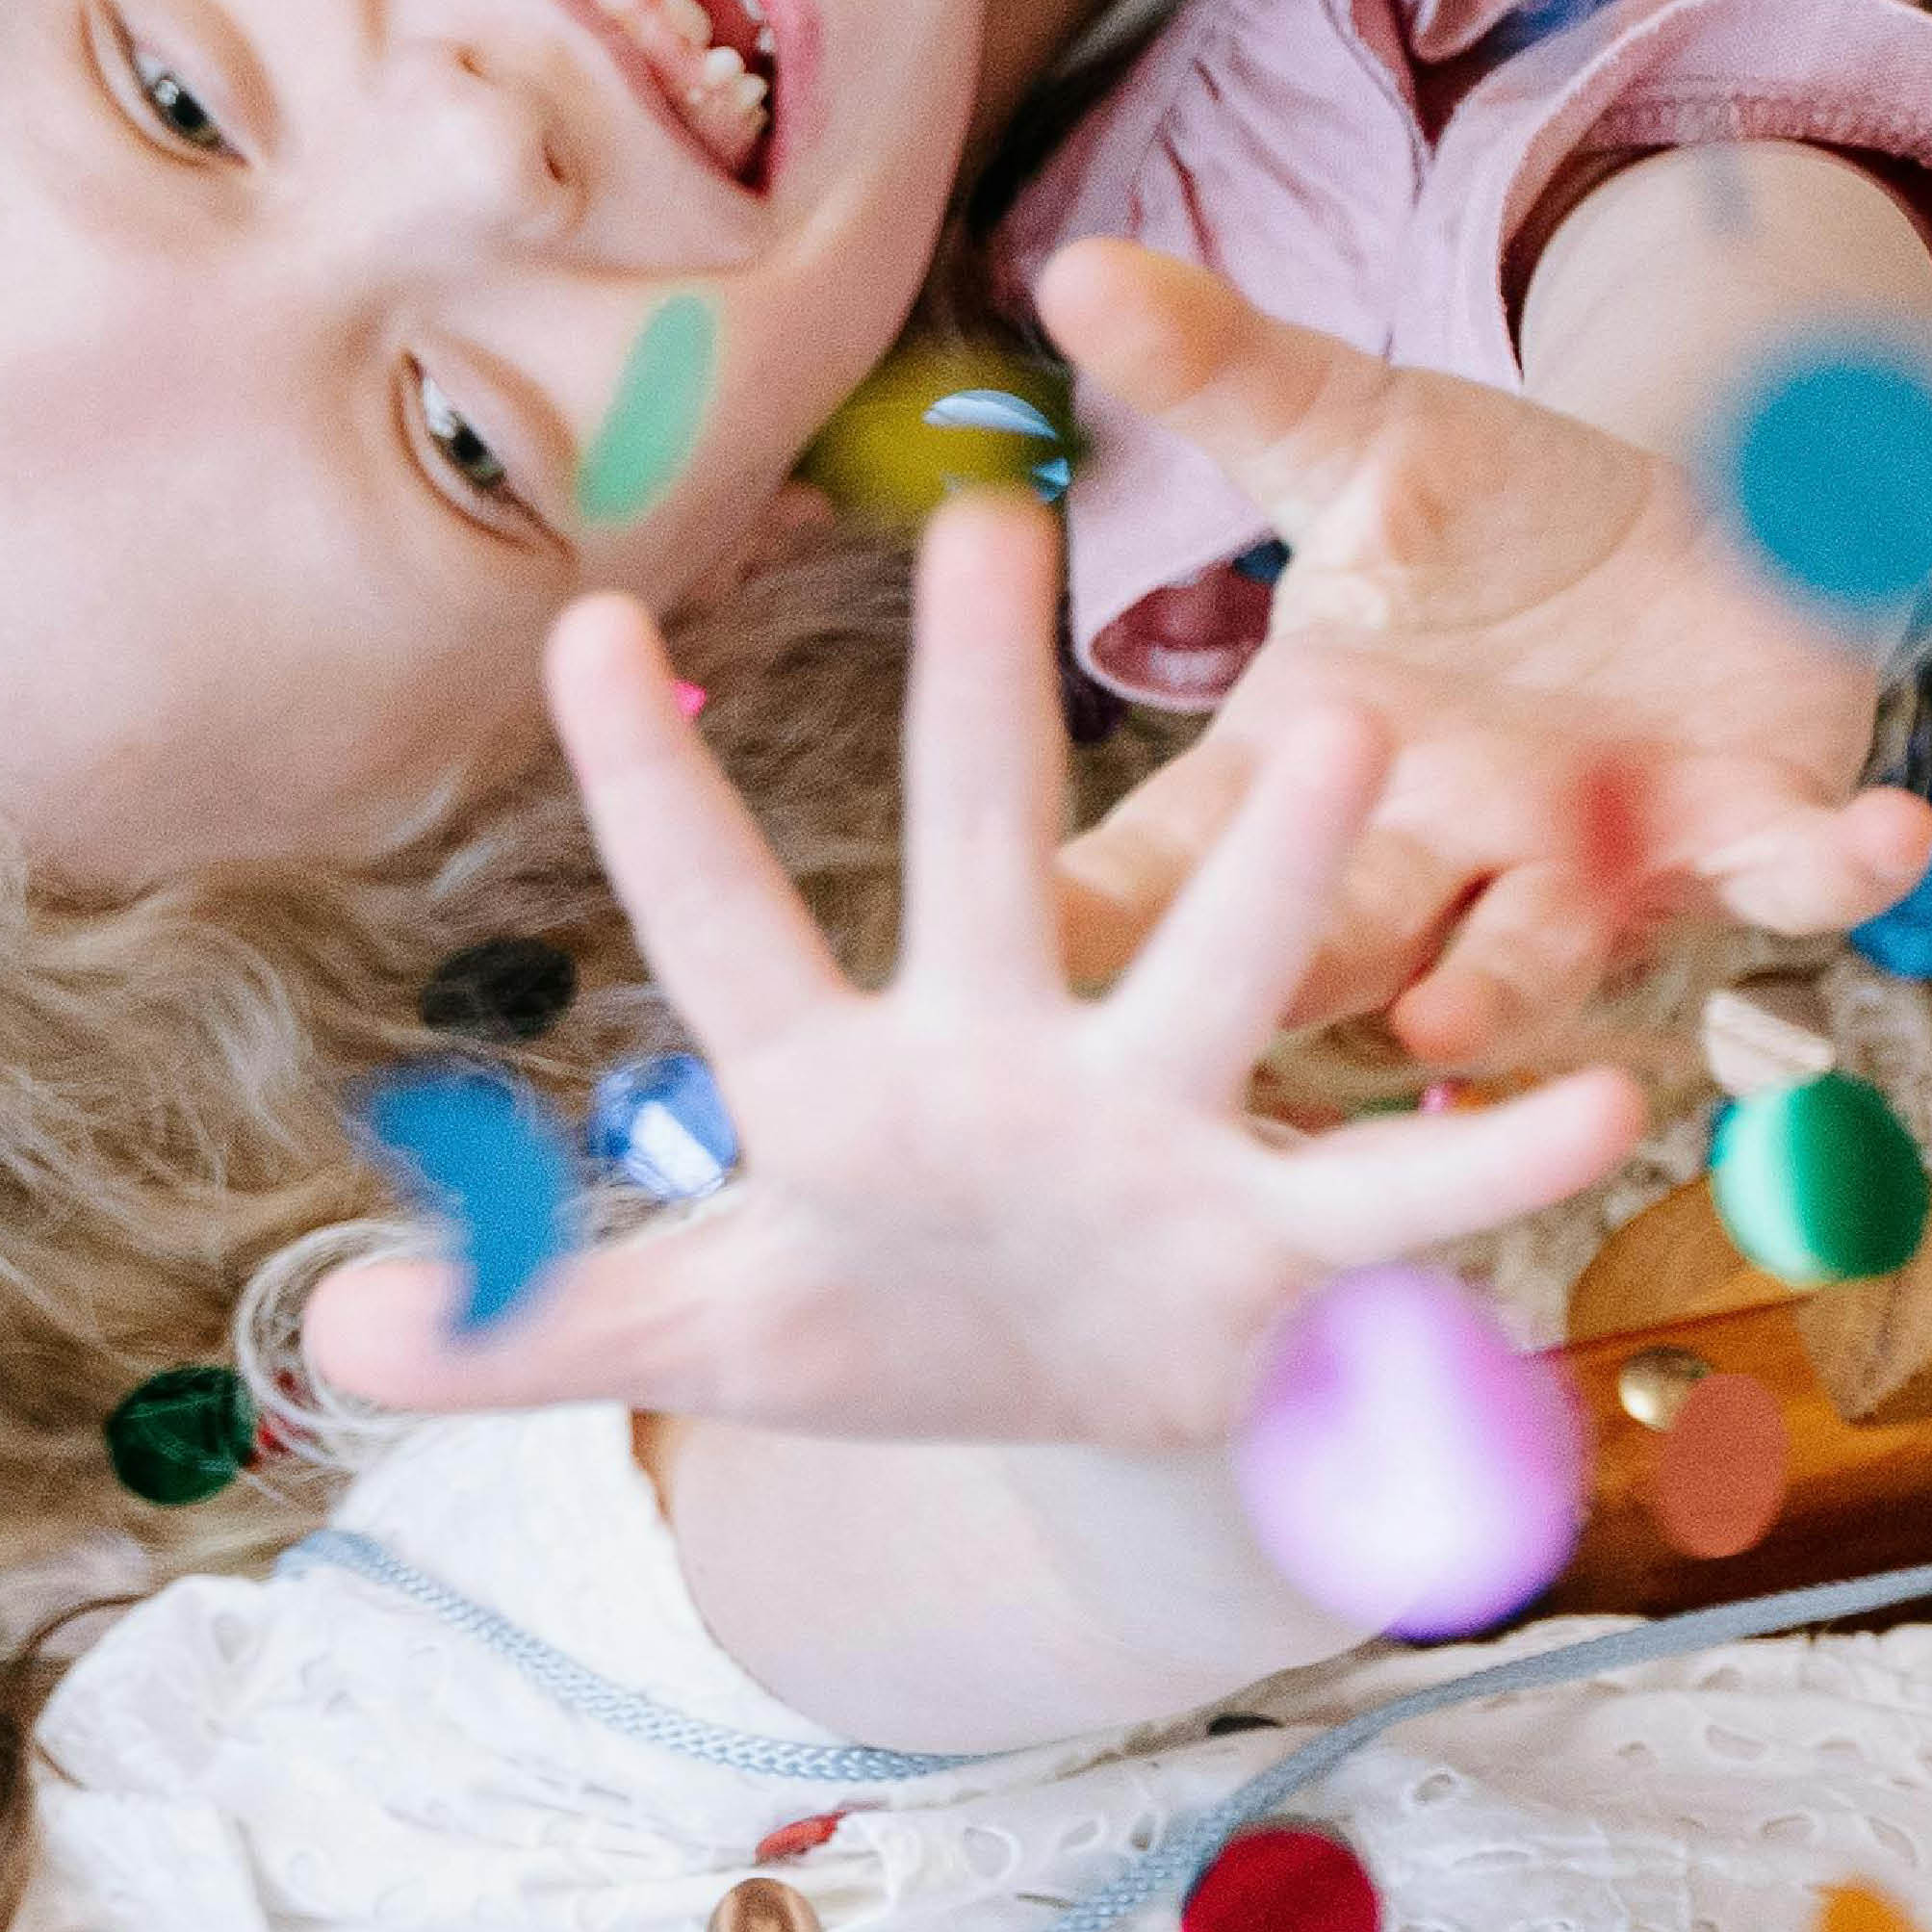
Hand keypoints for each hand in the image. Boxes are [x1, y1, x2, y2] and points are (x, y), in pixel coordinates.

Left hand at [300, 485, 1642, 1448]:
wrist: (1080, 1413)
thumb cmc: (890, 1321)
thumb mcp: (700, 1338)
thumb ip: (524, 1328)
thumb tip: (325, 1342)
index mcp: (840, 1071)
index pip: (717, 917)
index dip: (647, 787)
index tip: (577, 626)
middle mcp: (1011, 1045)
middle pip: (989, 851)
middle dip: (984, 706)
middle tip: (989, 518)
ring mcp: (1162, 1123)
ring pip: (1226, 970)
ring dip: (1279, 867)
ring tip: (1350, 726)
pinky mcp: (1288, 1244)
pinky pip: (1401, 1189)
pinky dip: (1493, 1154)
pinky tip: (1607, 1097)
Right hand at [1042, 242, 1931, 1066]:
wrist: (1703, 523)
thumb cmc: (1503, 515)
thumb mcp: (1357, 434)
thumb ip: (1223, 376)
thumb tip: (1075, 269)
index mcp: (1298, 770)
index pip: (1160, 863)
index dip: (1085, 913)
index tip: (1003, 945)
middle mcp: (1428, 851)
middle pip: (1324, 944)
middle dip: (1272, 975)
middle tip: (1207, 1007)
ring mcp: (1587, 862)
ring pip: (1532, 959)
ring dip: (1501, 989)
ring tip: (1454, 1012)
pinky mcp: (1745, 833)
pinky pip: (1790, 877)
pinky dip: (1835, 868)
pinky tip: (1883, 831)